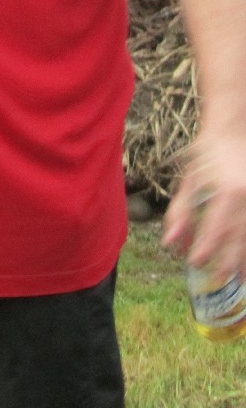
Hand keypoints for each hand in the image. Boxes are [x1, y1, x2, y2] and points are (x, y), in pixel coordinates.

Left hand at [162, 132, 245, 281]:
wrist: (231, 129)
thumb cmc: (206, 155)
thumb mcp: (189, 181)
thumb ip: (180, 213)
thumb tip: (170, 244)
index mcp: (227, 192)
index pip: (217, 228)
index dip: (207, 248)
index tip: (196, 263)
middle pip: (241, 237)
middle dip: (230, 262)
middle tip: (220, 279)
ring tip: (241, 279)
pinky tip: (245, 257)